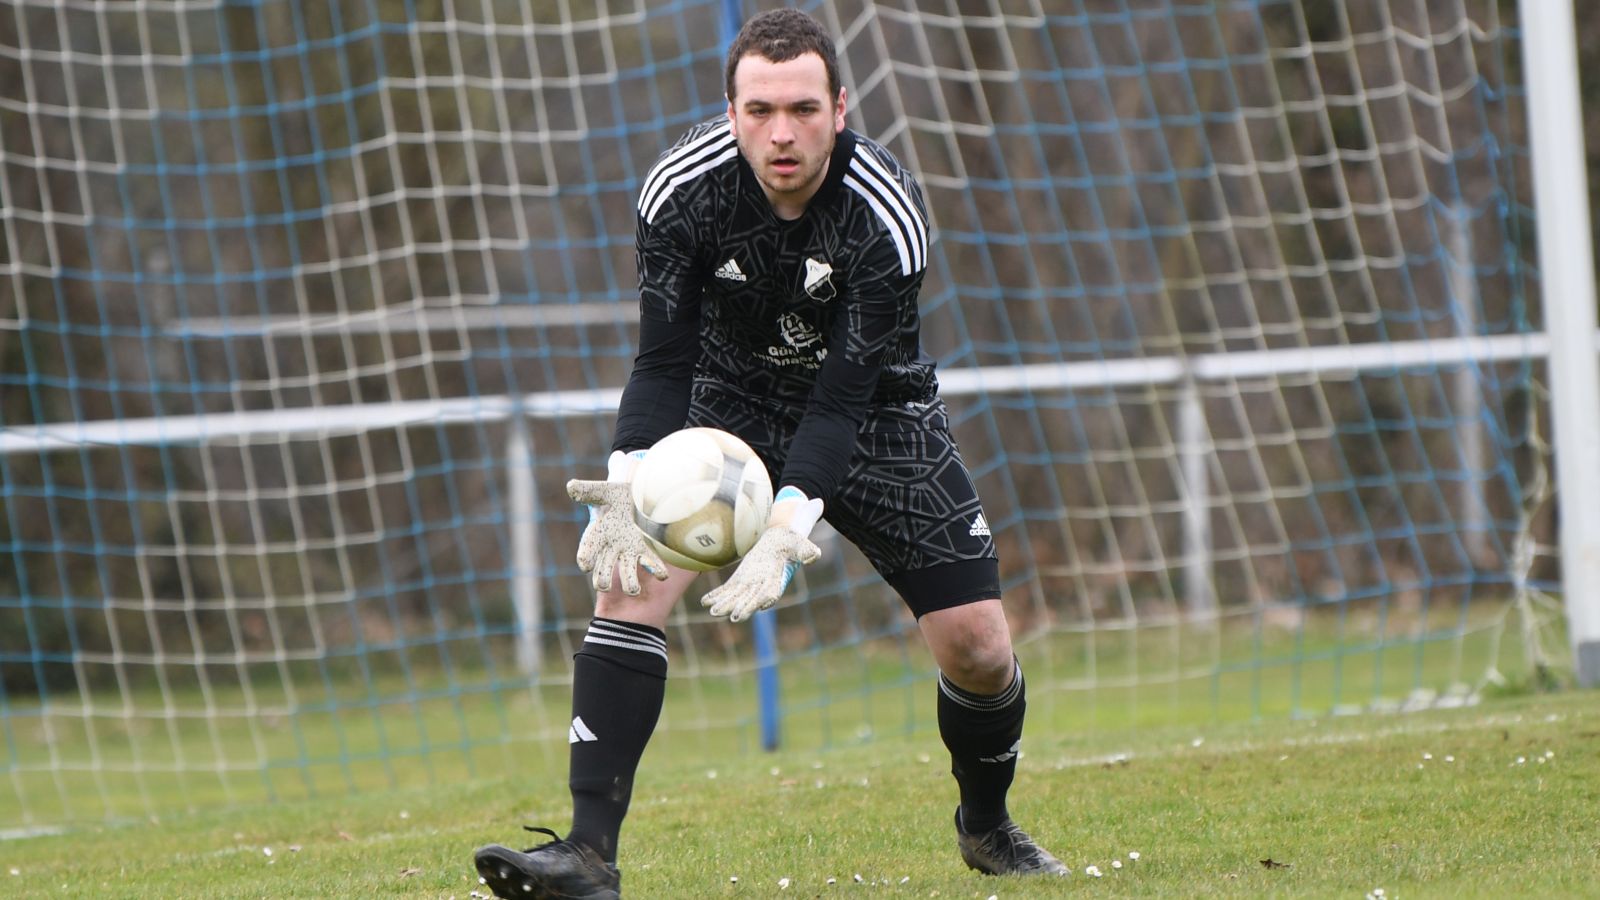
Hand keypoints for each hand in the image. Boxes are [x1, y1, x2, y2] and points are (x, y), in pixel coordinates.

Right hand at [567, 450, 666, 595]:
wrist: (636, 495)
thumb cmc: (616, 494)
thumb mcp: (602, 490)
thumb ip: (587, 490)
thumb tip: (571, 487)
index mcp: (597, 533)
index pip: (588, 547)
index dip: (586, 556)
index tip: (585, 565)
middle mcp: (611, 547)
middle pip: (603, 568)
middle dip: (602, 578)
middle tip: (602, 586)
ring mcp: (629, 550)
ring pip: (627, 571)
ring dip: (629, 582)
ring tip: (633, 590)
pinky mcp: (646, 549)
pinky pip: (651, 562)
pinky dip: (657, 569)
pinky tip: (663, 575)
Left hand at [702, 487, 823, 622]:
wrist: (778, 540)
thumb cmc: (790, 542)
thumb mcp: (800, 543)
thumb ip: (806, 551)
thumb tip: (815, 555)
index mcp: (777, 579)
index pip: (771, 592)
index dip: (765, 599)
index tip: (761, 606)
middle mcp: (762, 586)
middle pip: (751, 599)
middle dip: (743, 607)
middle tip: (734, 617)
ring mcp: (749, 584)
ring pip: (736, 597)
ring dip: (726, 604)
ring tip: (713, 611)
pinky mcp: (739, 580)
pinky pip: (727, 590)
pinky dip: (717, 596)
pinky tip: (705, 601)